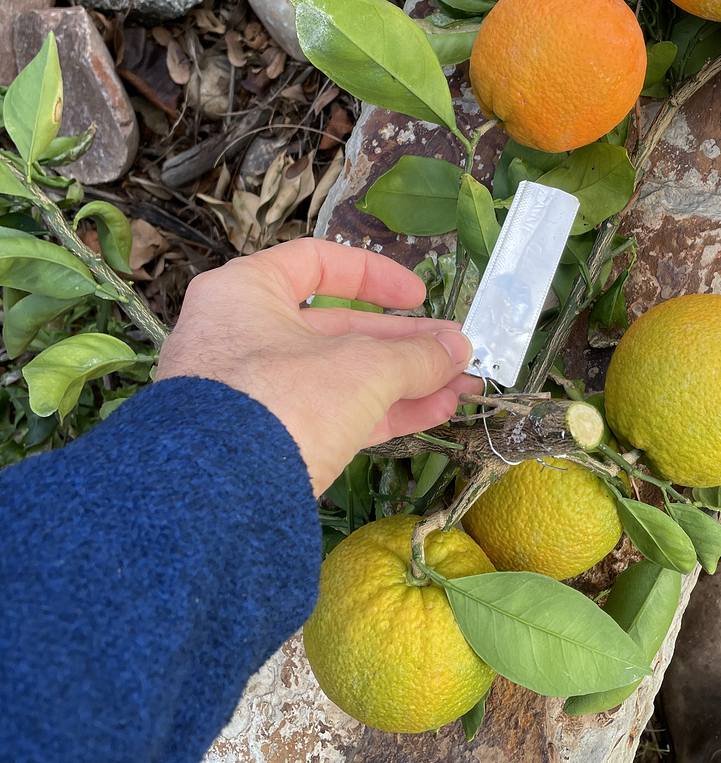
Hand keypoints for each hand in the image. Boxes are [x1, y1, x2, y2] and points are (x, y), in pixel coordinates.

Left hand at [155, 238, 475, 496]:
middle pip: (337, 329)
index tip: (418, 296)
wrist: (218, 499)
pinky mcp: (263, 442)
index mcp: (245, 292)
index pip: (315, 263)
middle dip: (404, 344)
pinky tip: (432, 414)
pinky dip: (379, 412)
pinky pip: (329, 415)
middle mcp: (240, 336)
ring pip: (339, 377)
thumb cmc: (281, 401)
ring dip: (402, 381)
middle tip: (456, 353)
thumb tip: (457, 350)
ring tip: (459, 388)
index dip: (373, 275)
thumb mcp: (361, 368)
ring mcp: (250, 393)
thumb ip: (414, 355)